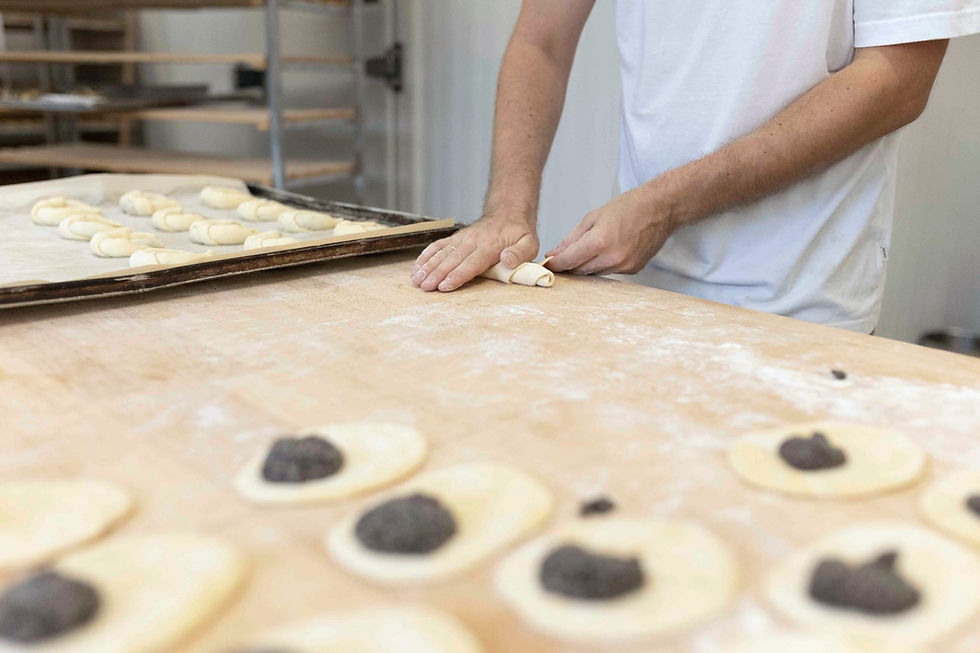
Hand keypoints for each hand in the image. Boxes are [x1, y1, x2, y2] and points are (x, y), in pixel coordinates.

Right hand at [411, 212, 538, 291]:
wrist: (509, 212)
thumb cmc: (519, 232)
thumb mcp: (529, 242)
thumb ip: (520, 253)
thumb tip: (507, 260)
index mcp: (490, 246)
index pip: (471, 263)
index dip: (457, 275)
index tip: (444, 285)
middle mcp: (472, 241)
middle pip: (452, 260)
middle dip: (437, 274)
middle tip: (425, 287)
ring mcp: (462, 239)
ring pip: (442, 253)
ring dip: (428, 267)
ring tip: (416, 280)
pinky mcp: (455, 238)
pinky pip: (438, 246)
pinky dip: (426, 256)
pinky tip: (417, 268)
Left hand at [546, 184, 677, 274]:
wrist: (661, 208)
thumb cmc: (629, 207)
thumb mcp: (594, 217)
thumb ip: (572, 238)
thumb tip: (555, 254)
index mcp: (600, 241)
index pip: (568, 260)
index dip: (555, 263)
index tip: (548, 262)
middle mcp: (612, 257)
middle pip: (580, 270)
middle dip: (569, 264)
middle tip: (562, 257)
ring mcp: (624, 266)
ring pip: (594, 273)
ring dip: (586, 265)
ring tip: (587, 250)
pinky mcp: (633, 269)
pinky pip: (609, 271)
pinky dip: (603, 264)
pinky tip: (607, 251)